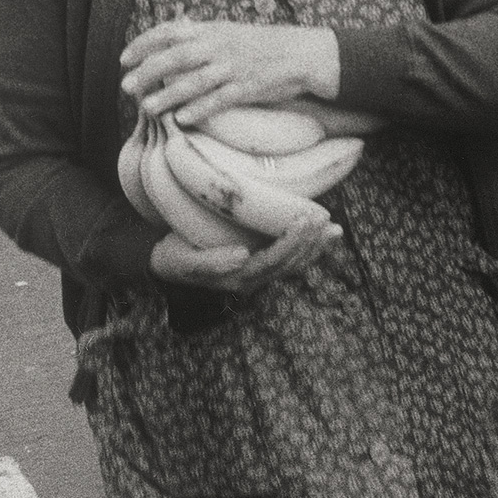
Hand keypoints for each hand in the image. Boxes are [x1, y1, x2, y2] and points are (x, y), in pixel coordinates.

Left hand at [121, 19, 339, 126]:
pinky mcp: (249, 87)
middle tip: (126, 86)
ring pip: (194, 81)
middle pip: (177, 56)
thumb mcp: (231, 31)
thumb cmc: (263, 45)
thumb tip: (176, 25)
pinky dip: (200, 108)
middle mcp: (220, 46)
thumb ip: (203, 32)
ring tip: (146, 107)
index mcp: (212, 30)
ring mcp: (234, 67)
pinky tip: (182, 118)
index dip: (144, 43)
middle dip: (148, 71)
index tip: (124, 57)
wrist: (303, 53)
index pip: (170, 31)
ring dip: (168, 94)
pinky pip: (220, 99)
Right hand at [150, 221, 341, 293]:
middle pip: (289, 263)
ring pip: (295, 263)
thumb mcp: (184, 261)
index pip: (273, 261)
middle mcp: (253, 278)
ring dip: (315, 246)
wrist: (165, 262)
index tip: (305, 219)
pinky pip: (291, 257)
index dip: (291, 242)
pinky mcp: (261, 262)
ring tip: (332, 229)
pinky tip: (326, 233)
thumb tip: (242, 257)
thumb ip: (211, 263)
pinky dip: (310, 246)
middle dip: (309, 243)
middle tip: (324, 219)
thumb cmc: (173, 257)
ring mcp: (259, 272)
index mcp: (239, 278)